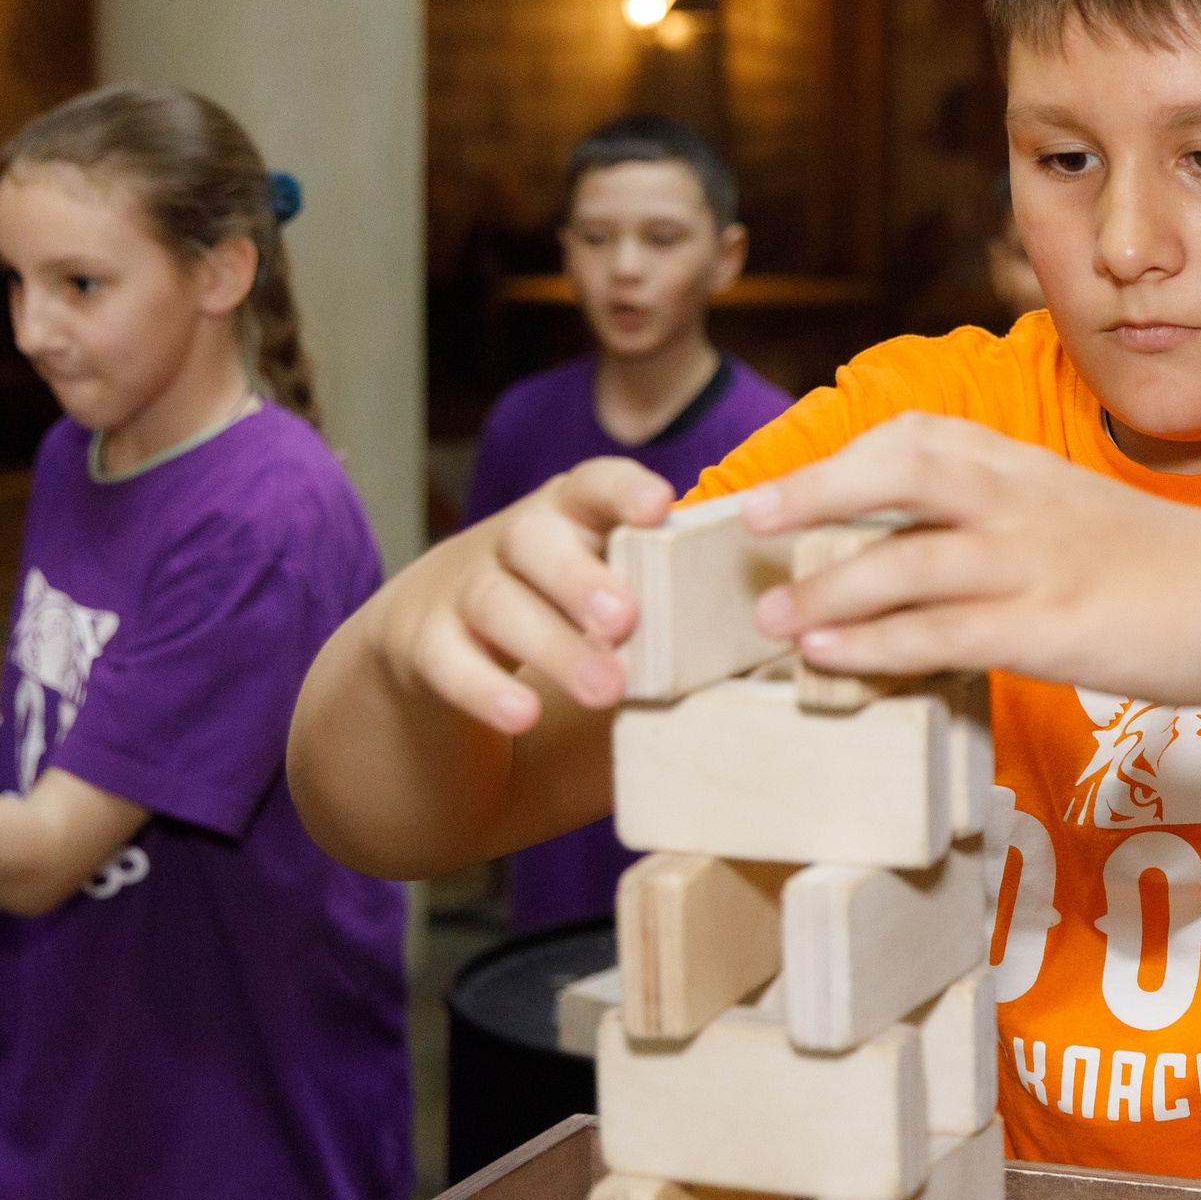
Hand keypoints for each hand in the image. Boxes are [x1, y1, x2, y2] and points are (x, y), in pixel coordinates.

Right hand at [380, 457, 673, 733]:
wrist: (435, 643)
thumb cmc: (560, 611)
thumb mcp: (608, 591)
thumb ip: (672, 603)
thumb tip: (775, 633)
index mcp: (571, 516)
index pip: (593, 484)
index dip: (623, 490)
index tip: (660, 507)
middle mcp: (513, 541)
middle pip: (535, 540)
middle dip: (581, 577)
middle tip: (628, 619)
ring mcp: (463, 589)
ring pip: (498, 604)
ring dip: (553, 645)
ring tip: (605, 687)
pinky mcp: (424, 644)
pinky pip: (449, 662)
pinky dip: (485, 689)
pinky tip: (522, 715)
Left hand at [748, 412, 1200, 706]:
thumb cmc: (1165, 566)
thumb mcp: (1073, 514)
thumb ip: (1000, 520)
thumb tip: (913, 554)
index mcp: (1026, 467)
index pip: (916, 439)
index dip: (838, 460)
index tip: (776, 491)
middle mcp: (1024, 499)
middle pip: (901, 470)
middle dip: (816, 491)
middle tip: (749, 523)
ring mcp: (1040, 561)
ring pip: (912, 560)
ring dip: (831, 589)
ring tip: (772, 621)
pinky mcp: (1057, 627)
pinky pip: (949, 631)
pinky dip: (881, 644)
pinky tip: (836, 658)